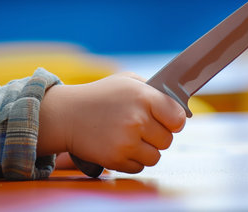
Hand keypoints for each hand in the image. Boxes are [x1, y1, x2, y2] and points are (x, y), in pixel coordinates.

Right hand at [37, 73, 185, 173]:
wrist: (67, 114)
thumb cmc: (99, 96)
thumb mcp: (127, 81)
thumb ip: (154, 91)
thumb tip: (180, 109)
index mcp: (144, 97)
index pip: (179, 118)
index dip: (174, 120)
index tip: (167, 120)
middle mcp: (137, 119)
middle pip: (168, 140)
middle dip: (156, 135)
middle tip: (140, 127)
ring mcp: (126, 141)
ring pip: (156, 156)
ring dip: (145, 150)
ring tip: (129, 137)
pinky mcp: (116, 159)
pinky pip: (139, 167)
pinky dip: (131, 160)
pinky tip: (119, 145)